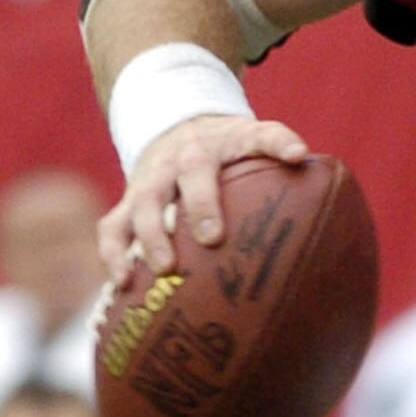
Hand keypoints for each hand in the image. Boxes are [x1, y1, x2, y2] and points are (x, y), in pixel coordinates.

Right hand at [98, 111, 309, 278]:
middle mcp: (177, 162)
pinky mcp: (126, 207)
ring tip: (161, 271)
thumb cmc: (223, 147)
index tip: (295, 157)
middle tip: (212, 238)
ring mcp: (147, 185)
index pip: (252, 139)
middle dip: (199, 205)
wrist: (172, 129)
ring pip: (140, 207)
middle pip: (184, 179)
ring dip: (147, 239)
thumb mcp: (250, 135)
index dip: (275, 145)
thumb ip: (276, 144)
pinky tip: (123, 287)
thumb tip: (302, 157)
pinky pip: (113, 230)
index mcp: (217, 145)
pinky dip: (113, 256)